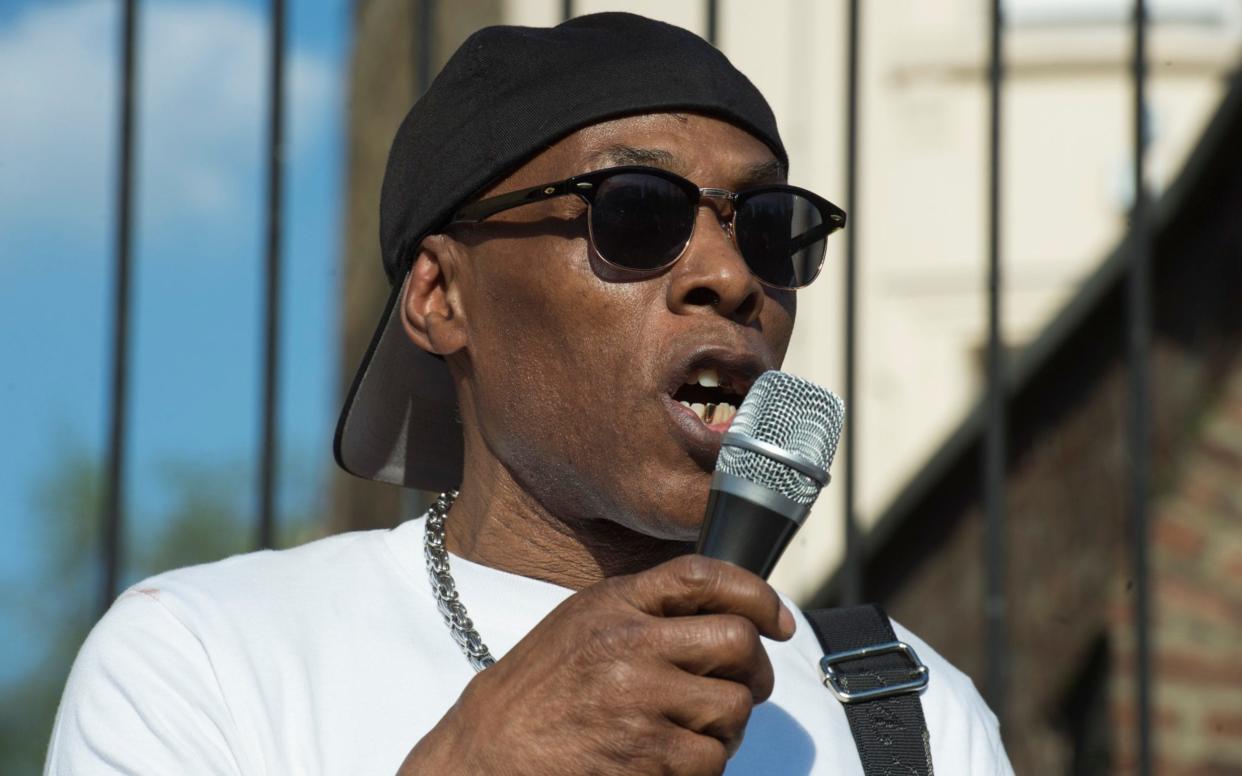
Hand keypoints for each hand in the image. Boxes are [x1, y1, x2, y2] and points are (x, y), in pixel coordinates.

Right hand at [398, 554, 795, 775]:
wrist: (487, 755)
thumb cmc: (537, 694)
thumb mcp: (582, 626)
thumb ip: (644, 611)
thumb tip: (728, 613)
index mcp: (613, 605)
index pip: (702, 576)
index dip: (754, 594)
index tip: (777, 620)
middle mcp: (628, 644)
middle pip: (736, 641)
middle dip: (752, 671)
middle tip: (741, 688)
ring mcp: (639, 701)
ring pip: (733, 706)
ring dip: (726, 727)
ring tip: (690, 731)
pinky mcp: (647, 757)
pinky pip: (712, 759)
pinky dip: (701, 767)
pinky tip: (667, 761)